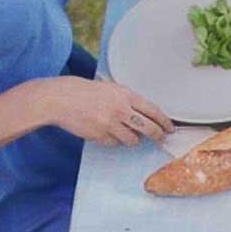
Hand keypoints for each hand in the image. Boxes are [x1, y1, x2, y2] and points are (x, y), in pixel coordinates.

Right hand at [45, 75, 171, 144]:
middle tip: (161, 138)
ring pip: (133, 140)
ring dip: (132, 139)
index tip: (170, 128)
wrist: (60, 99)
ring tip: (123, 131)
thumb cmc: (82, 91)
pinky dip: (113, 140)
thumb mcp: (109, 88)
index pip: (153, 110)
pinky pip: (114, 143)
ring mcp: (111, 124)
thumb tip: (142, 115)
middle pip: (149, 128)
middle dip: (157, 135)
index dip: (164, 121)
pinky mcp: (100, 136)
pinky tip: (104, 131)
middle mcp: (121, 110)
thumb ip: (126, 100)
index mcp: (125, 95)